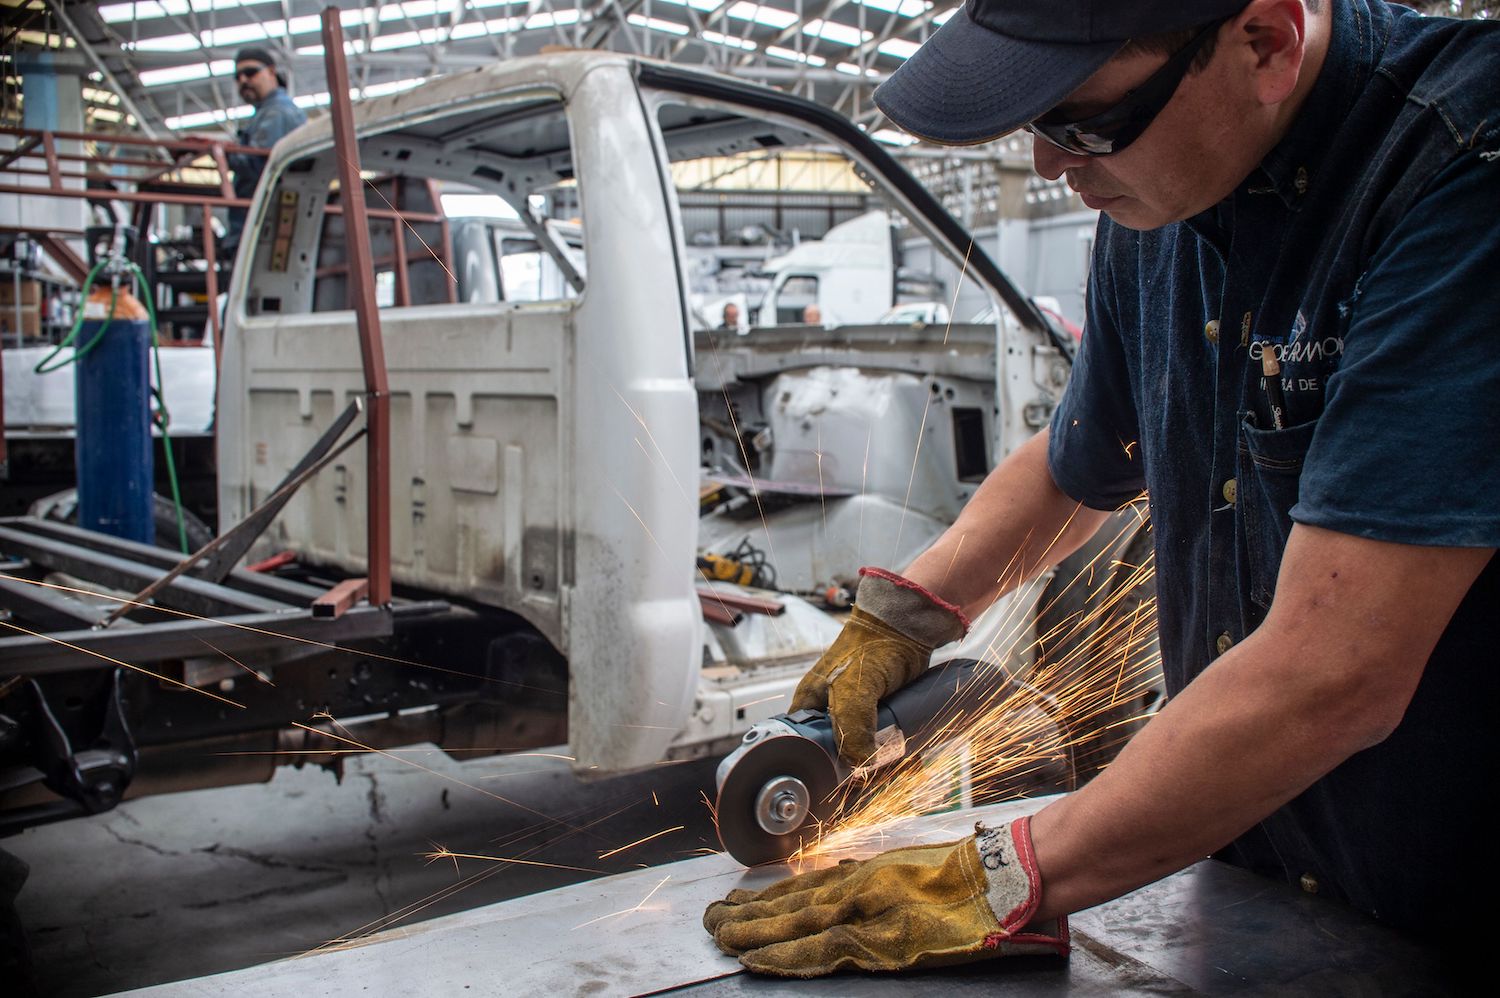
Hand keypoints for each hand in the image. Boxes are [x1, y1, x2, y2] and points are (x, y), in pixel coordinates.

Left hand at [704, 816, 1066, 976]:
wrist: (1002, 879)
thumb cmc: (963, 874)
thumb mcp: (905, 869)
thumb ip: (869, 883)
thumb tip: (838, 889)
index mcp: (864, 876)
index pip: (800, 892)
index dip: (762, 902)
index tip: (732, 905)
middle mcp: (859, 892)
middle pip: (789, 908)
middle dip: (746, 917)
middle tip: (711, 922)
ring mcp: (870, 917)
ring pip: (797, 927)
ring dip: (755, 935)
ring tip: (723, 938)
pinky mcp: (885, 942)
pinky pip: (825, 951)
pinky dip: (788, 956)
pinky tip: (761, 959)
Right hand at [791, 567, 967, 765]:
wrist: (906, 626)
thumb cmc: (872, 648)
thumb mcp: (854, 689)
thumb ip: (851, 726)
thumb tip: (860, 765)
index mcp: (809, 704)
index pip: (803, 747)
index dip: (819, 767)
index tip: (840, 784)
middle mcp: (828, 709)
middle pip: (835, 752)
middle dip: (857, 769)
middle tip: (877, 779)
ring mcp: (854, 711)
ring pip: (861, 748)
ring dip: (879, 763)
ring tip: (898, 769)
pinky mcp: (878, 711)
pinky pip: (882, 739)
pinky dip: (893, 752)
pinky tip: (908, 759)